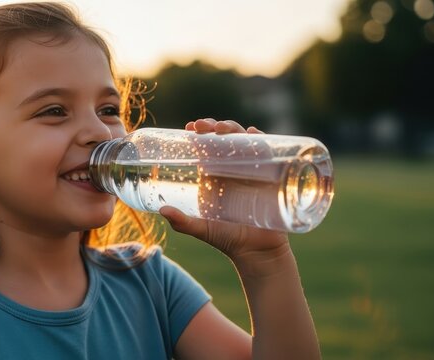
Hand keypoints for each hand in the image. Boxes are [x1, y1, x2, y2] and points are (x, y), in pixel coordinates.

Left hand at [159, 119, 289, 267]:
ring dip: (235, 129)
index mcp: (215, 175)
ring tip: (224, 129)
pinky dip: (263, 140)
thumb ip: (183, 222)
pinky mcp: (271, 176)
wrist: (258, 253)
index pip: (207, 145)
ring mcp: (252, 171)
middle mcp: (233, 169)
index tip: (191, 127)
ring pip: (245, 141)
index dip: (200, 132)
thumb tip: (162, 211)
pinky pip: (268, 153)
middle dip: (216, 126)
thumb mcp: (203, 229)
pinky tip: (255, 134)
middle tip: (205, 127)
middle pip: (226, 138)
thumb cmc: (228, 240)